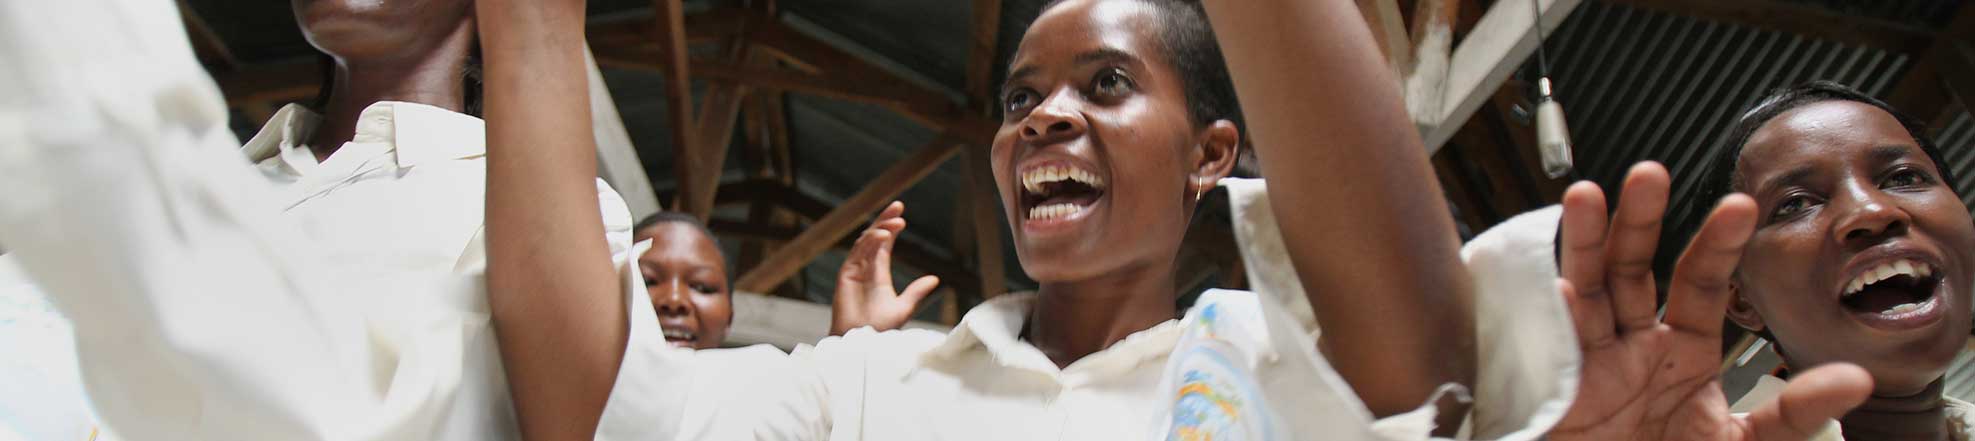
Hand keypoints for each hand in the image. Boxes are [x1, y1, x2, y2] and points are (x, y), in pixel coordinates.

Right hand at [831, 201, 939, 335]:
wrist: (862, 341)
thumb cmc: (880, 328)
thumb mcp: (904, 307)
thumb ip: (916, 292)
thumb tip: (934, 279)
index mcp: (879, 273)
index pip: (885, 244)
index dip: (891, 227)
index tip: (902, 213)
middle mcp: (866, 268)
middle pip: (874, 236)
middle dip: (885, 220)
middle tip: (898, 205)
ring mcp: (855, 270)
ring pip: (866, 241)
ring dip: (880, 229)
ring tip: (896, 222)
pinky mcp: (846, 275)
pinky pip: (857, 253)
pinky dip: (869, 242)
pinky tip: (882, 235)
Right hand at [1550, 162, 1872, 440]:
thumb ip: (1791, 412)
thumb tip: (1855, 380)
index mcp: (1683, 352)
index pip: (1702, 283)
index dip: (1717, 244)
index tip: (1740, 205)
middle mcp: (1634, 344)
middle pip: (1634, 267)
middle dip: (1640, 220)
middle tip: (1650, 173)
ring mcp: (1591, 359)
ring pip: (1588, 286)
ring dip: (1586, 240)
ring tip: (1587, 194)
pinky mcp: (1555, 383)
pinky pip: (1555, 340)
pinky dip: (1556, 312)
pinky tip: (1561, 283)